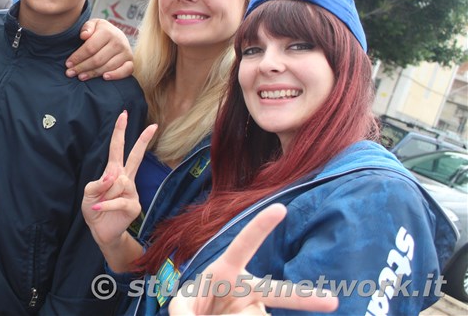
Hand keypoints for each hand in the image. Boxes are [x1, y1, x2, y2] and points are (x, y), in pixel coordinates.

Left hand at [66, 19, 133, 80]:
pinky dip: (116, 75)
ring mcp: (126, 52)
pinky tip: (104, 78)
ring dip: (93, 74)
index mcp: (107, 32)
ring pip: (107, 67)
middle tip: (70, 73)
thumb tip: (84, 36)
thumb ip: (87, 27)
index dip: (77, 57)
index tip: (68, 64)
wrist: (117, 35)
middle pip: (97, 59)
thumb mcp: (93, 24)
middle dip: (82, 67)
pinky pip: (126, 71)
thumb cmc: (101, 31)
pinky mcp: (130, 61)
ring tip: (80, 77)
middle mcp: (118, 42)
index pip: (90, 48)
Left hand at [82, 111, 156, 269]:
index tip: (123, 114)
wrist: (101, 232)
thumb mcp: (88, 195)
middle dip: (143, 140)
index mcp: (114, 172)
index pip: (117, 149)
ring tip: (100, 204)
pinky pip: (117, 200)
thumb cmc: (95, 209)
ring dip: (104, 194)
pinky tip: (97, 209)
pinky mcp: (134, 206)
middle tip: (153, 126)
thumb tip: (112, 177)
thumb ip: (97, 184)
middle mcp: (126, 179)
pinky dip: (104, 205)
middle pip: (135, 156)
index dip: (119, 132)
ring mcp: (132, 192)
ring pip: (118, 183)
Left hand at [168, 204, 337, 314]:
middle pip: (278, 293)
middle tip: (332, 303)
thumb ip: (183, 312)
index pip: (244, 244)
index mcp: (227, 272)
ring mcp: (255, 309)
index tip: (280, 208)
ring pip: (257, 315)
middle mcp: (247, 290)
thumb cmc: (192, 307)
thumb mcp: (181, 306)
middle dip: (305, 297)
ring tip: (218, 313)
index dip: (261, 226)